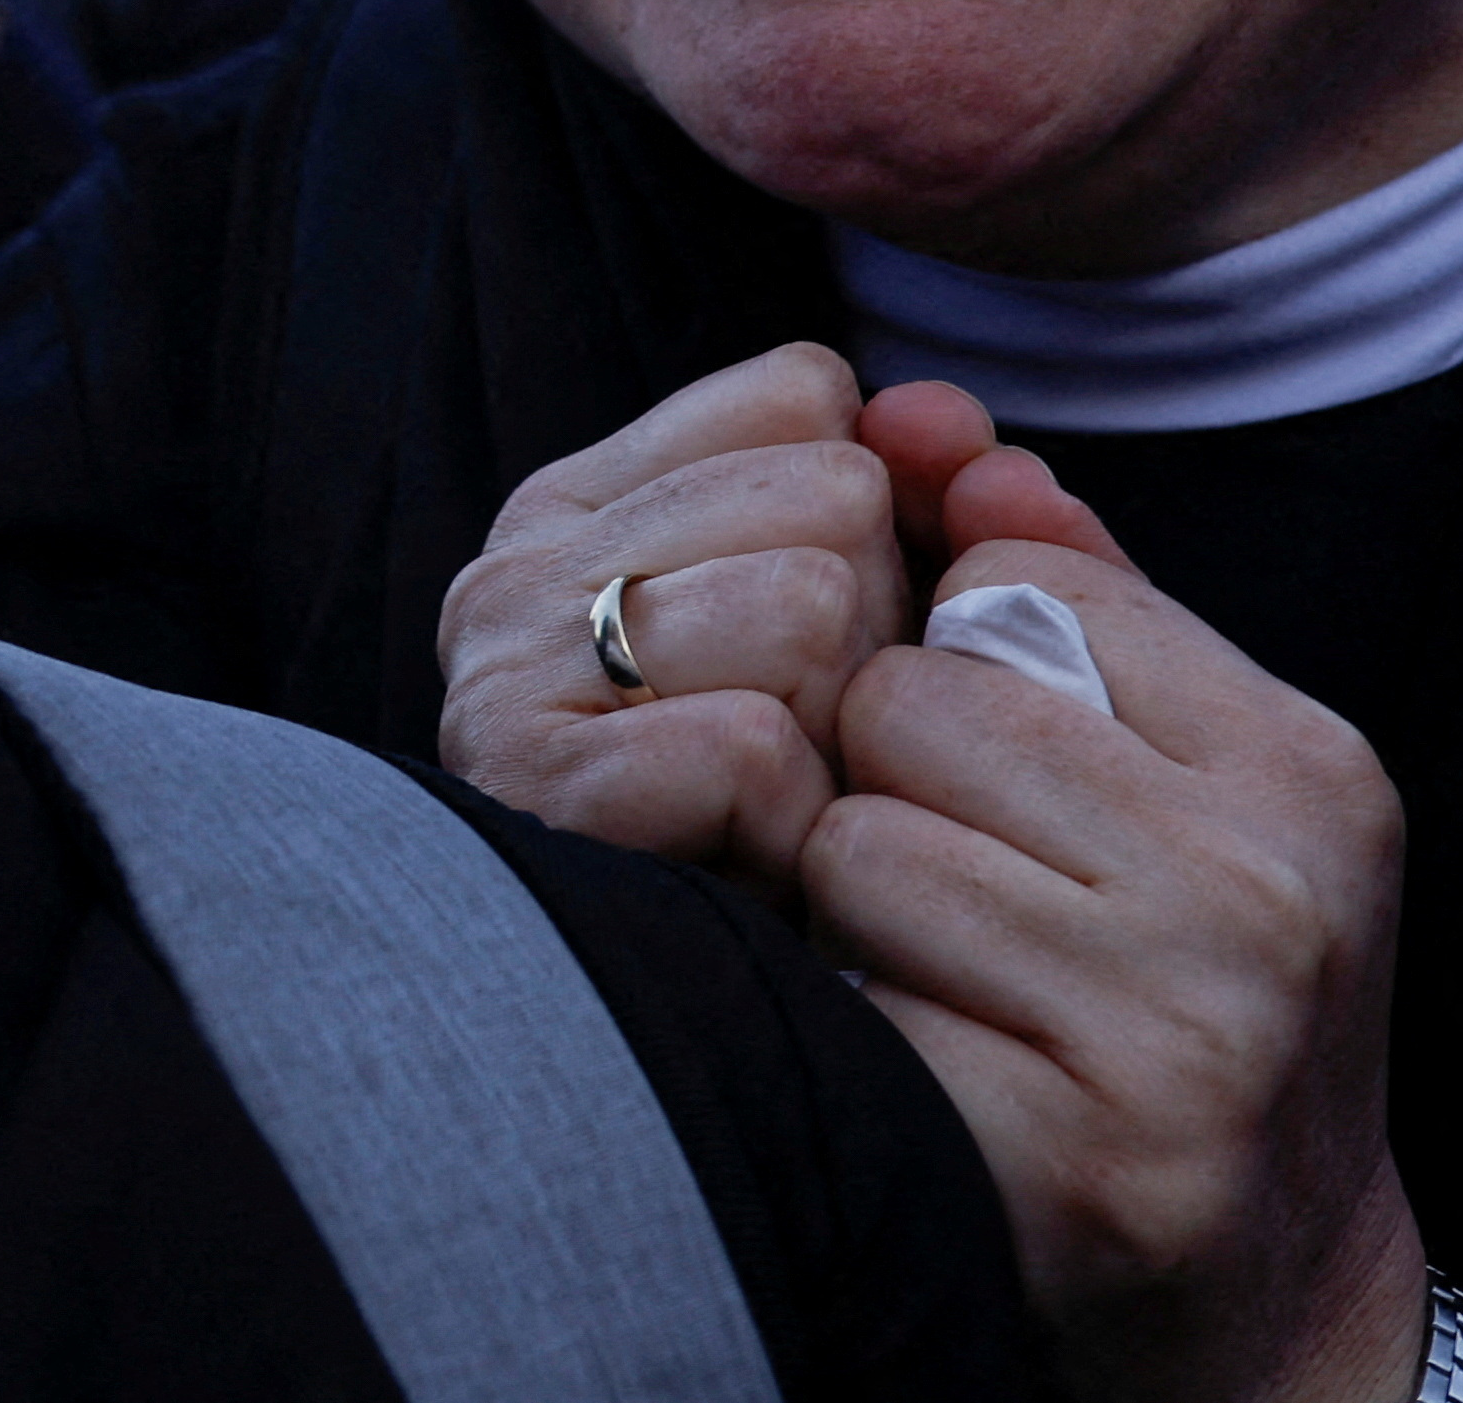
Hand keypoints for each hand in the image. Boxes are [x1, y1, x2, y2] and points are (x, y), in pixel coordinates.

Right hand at [436, 343, 907, 895]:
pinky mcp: (532, 783)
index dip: (876, 528)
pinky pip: (754, 746)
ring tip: (782, 813)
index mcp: (586, 502)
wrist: (710, 1066)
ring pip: (806, 604)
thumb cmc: (800, 835)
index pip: (808, 398)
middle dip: (871, 635)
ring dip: (842, 735)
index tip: (831, 645)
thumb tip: (954, 416)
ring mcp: (508, 666)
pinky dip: (792, 826)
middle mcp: (522, 561)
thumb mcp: (881, 639)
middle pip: (829, 496)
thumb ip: (931, 507)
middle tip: (812, 753)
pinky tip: (754, 871)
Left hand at [808, 446, 1423, 1402]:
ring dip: (855, 903)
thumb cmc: (1193, 994)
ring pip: (859, 842)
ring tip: (944, 969)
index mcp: (1309, 767)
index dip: (957, 653)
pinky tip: (930, 1057)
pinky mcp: (1082, 1162)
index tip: (1000, 758)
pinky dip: (855, 1022)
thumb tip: (936, 425)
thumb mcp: (1185, 780)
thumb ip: (1074, 594)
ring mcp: (1186, 1035)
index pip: (1016, 579)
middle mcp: (1271, 892)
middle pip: (915, 700)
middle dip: (888, 776)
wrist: (1272, 1297)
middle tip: (955, 876)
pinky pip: (853, 1000)